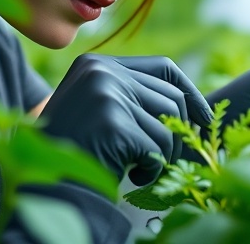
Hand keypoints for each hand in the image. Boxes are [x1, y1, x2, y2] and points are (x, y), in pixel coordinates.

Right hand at [38, 54, 212, 185]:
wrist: (45, 186)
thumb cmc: (76, 152)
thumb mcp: (96, 109)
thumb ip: (130, 95)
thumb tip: (186, 101)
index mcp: (96, 63)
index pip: (162, 67)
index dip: (189, 92)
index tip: (204, 118)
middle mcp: (101, 72)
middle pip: (171, 97)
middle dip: (177, 133)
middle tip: (163, 158)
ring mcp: (106, 95)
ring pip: (169, 124)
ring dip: (164, 154)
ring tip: (142, 168)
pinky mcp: (113, 123)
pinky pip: (158, 147)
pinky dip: (153, 169)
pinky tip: (133, 176)